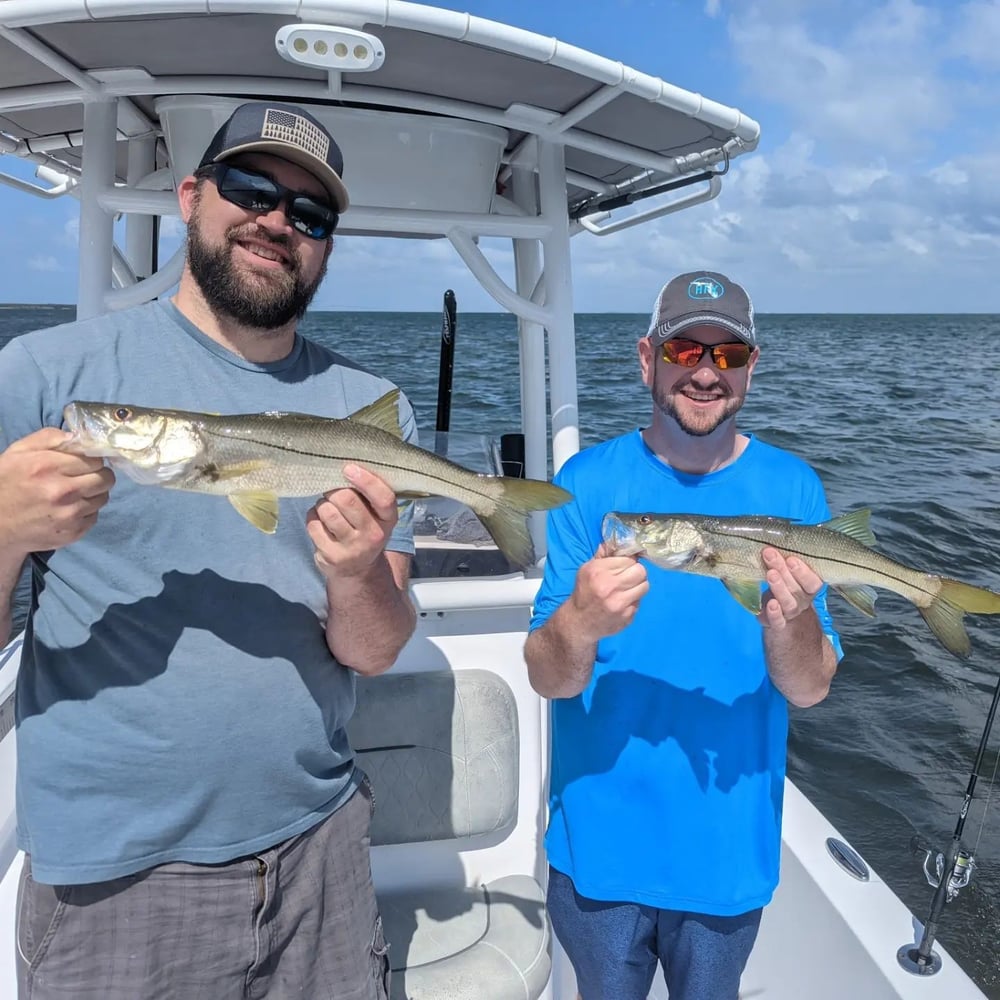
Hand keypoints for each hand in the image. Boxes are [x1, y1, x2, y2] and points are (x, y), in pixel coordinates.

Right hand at [0, 428, 114, 555]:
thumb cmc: (5, 482)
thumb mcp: (19, 452)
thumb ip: (49, 438)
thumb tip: (78, 436)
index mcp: (48, 467)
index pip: (95, 459)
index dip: (91, 459)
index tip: (84, 462)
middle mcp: (62, 491)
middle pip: (106, 479)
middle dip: (98, 475)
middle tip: (85, 476)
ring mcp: (69, 515)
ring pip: (103, 497)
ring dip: (93, 493)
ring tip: (74, 493)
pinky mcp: (72, 533)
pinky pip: (95, 516)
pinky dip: (86, 511)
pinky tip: (69, 508)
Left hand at [307, 464, 398, 578]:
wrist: (359, 570)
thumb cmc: (365, 529)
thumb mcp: (376, 515)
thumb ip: (368, 494)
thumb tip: (346, 468)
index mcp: (388, 520)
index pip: (383, 497)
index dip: (366, 480)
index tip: (348, 468)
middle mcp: (374, 536)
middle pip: (347, 500)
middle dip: (334, 491)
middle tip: (333, 492)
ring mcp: (353, 549)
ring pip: (327, 511)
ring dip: (323, 504)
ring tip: (328, 508)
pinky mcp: (332, 557)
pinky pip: (313, 524)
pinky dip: (313, 517)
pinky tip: (321, 523)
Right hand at [569, 542, 649, 641]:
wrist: (579, 622)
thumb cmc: (584, 592)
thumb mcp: (586, 570)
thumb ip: (603, 555)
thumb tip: (617, 540)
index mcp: (598, 572)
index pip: (629, 559)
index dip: (628, 561)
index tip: (625, 565)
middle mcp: (609, 587)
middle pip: (640, 571)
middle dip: (636, 572)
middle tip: (629, 576)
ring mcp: (619, 604)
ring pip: (645, 586)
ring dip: (638, 585)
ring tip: (628, 588)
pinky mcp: (627, 617)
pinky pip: (640, 601)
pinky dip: (634, 600)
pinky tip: (623, 602)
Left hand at [758, 547, 822, 630]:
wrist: (781, 618)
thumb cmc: (783, 587)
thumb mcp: (786, 573)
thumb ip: (783, 559)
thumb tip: (773, 533)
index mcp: (808, 587)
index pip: (813, 581)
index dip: (803, 571)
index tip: (791, 558)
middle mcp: (802, 600)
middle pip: (797, 587)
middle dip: (784, 571)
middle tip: (771, 555)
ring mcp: (791, 613)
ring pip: (789, 602)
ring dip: (779, 587)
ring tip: (770, 574)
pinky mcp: (777, 623)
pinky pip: (779, 621)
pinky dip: (775, 613)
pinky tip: (770, 604)